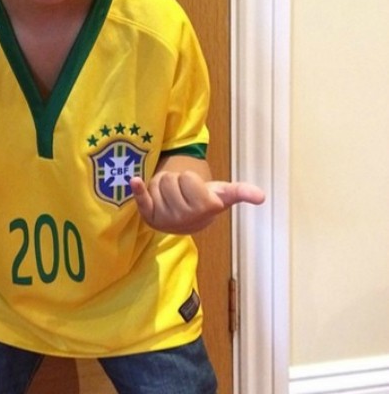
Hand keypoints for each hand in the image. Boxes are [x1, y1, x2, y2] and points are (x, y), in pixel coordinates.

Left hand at [129, 171, 264, 233]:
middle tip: (180, 192)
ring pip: (156, 184)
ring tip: (170, 196)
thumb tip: (262, 196)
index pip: (187, 178)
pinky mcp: (149, 216)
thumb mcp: (223, 193)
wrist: (186, 218)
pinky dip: (138, 190)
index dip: (189, 179)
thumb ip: (241, 192)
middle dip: (174, 181)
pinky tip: (135, 181)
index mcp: (204, 209)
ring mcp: (165, 219)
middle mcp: (185, 218)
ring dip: (161, 186)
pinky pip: (142, 200)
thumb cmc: (205, 200)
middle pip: (170, 180)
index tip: (195, 190)